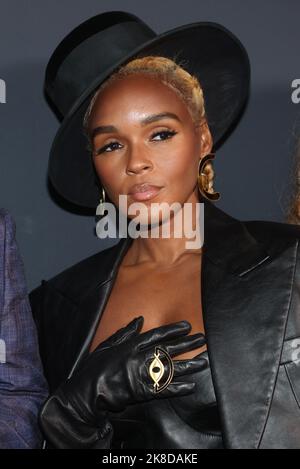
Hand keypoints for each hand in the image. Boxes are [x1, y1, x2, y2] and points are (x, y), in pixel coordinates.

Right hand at [55, 316, 205, 420]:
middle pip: (169, 349)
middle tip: (202, 339)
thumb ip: (125, 332)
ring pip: (171, 368)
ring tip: (204, 360)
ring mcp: (143, 376)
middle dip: (187, 343)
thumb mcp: (108, 344)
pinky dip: (179, 389)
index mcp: (131, 346)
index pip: (157, 335)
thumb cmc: (94, 367)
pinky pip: (165, 390)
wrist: (86, 392)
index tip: (187, 326)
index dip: (173, 330)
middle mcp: (140, 358)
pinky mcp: (143, 392)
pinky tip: (192, 386)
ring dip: (189, 364)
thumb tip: (139, 319)